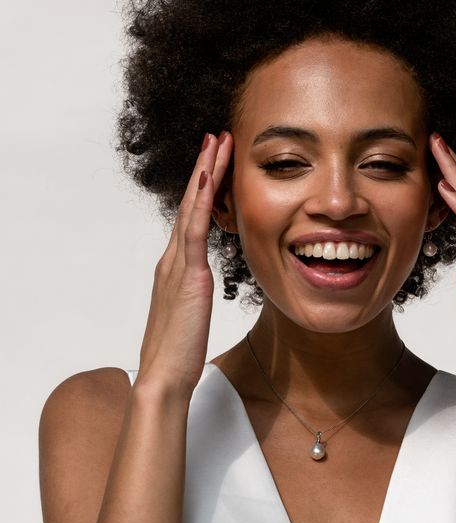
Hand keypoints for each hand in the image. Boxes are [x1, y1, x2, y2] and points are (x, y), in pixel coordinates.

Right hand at [136, 131, 233, 397]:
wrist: (165, 375)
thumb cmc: (178, 352)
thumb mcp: (191, 314)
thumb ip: (195, 293)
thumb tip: (202, 286)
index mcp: (175, 270)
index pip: (190, 221)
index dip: (201, 191)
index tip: (213, 164)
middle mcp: (172, 260)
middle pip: (189, 206)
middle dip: (202, 170)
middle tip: (214, 138)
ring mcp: (177, 265)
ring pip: (191, 209)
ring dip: (204, 174)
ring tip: (216, 143)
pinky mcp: (187, 276)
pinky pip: (194, 230)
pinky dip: (200, 201)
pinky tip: (208, 176)